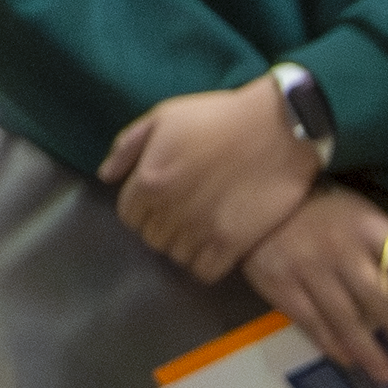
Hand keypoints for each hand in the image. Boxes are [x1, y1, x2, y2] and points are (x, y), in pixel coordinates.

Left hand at [98, 78, 324, 281]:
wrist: (281, 128)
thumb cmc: (220, 116)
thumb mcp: (165, 116)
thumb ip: (128, 146)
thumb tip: (106, 176)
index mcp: (150, 179)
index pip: (128, 215)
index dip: (142, 208)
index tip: (161, 200)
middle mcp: (170, 209)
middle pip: (150, 237)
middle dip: (162, 225)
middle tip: (184, 211)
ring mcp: (202, 228)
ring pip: (175, 256)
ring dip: (183, 244)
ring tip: (201, 226)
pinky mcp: (232, 243)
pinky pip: (204, 271)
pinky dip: (205, 263)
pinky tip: (215, 244)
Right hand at [239, 182, 387, 387]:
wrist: (255, 195)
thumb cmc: (320, 206)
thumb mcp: (359, 213)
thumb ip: (385, 245)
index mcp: (370, 227)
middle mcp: (343, 250)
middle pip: (383, 302)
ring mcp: (309, 268)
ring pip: (347, 319)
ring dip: (372, 352)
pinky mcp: (280, 283)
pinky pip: (311, 322)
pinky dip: (332, 344)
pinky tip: (348, 360)